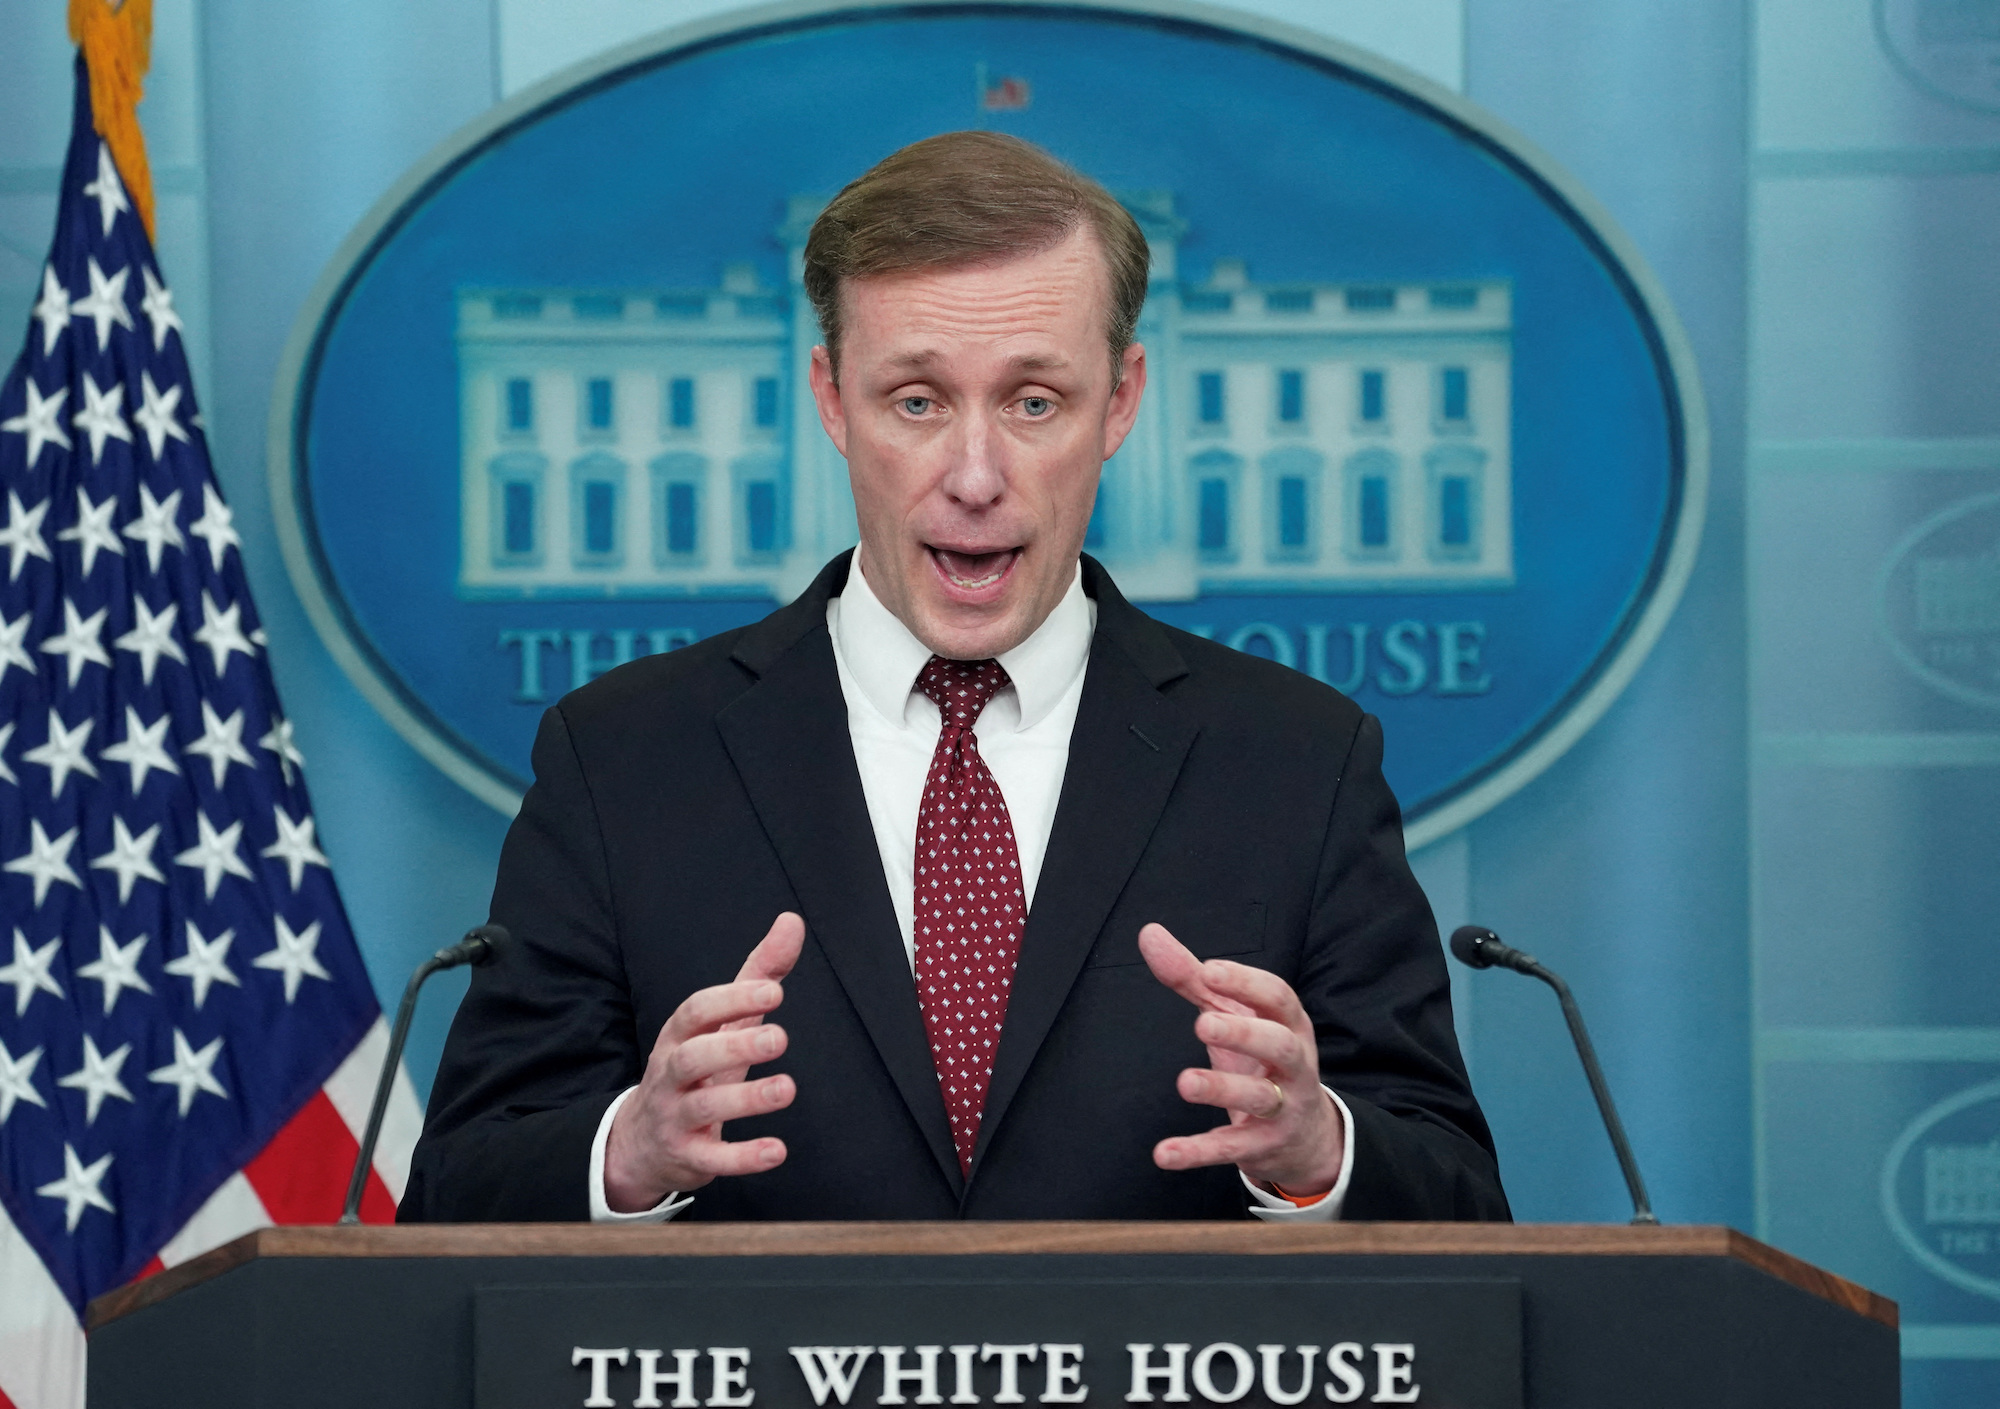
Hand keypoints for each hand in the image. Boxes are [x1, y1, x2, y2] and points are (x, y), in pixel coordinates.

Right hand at [603, 912, 804, 1211]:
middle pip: (693, 1057)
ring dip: (746, 1099)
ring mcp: (675, 1117)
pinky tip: (776, 1151)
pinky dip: (742, 1157)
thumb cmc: (694, 1070)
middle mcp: (671, 1074)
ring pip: (703, 1107)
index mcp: (679, 1036)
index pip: (695, 1011)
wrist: (642, 1142)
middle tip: (780, 1038)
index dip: (731, 1000)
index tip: (774, 992)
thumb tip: (792, 921)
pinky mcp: (687, 1156)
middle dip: (734, 1046)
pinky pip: (711, 1158)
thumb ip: (756, 976)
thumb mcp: (721, 1024)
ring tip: (787, 1088)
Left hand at [1139, 923, 1344, 1195]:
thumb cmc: (1260, 1058)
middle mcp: (1294, 1064)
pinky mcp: (1262, 1145)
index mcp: (1289, 1024)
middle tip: (1202, 1024)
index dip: (1246, 982)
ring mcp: (1283, 1107)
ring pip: (1260, 1099)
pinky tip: (1164, 1153)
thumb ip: (1193, 978)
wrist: (1305, 1135)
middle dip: (1244, 1034)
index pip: (1278, 997)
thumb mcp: (1234, 1015)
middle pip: (1280, 1046)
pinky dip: (1198, 1152)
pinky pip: (1232, 1149)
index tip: (1209, 969)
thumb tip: (1148, 932)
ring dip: (1222, 1090)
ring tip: (1185, 1082)